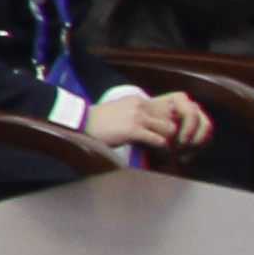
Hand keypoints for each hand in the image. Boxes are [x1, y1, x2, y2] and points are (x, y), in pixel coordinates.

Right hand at [84, 84, 209, 155]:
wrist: (81, 124)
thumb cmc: (100, 122)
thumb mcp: (122, 110)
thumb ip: (139, 113)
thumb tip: (156, 125)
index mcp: (138, 99)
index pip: (166, 108)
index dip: (168, 122)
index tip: (166, 134)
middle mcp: (140, 106)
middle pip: (171, 118)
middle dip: (172, 132)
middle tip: (170, 144)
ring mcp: (137, 118)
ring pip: (169, 128)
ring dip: (169, 140)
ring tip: (164, 150)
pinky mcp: (133, 131)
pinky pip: (159, 141)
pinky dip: (162, 150)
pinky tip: (157, 154)